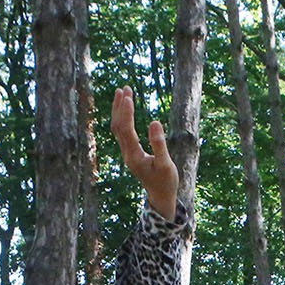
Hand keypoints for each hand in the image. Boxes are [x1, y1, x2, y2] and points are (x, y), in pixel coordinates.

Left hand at [110, 86, 177, 220]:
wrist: (161, 196)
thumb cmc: (166, 181)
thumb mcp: (166, 164)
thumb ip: (159, 144)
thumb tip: (154, 122)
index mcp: (134, 156)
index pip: (126, 130)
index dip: (126, 112)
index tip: (128, 96)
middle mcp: (127, 154)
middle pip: (118, 126)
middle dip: (120, 106)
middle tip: (125, 88)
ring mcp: (127, 153)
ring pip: (117, 128)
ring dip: (119, 110)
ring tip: (122, 92)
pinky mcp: (130, 153)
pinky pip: (121, 132)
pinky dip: (122, 118)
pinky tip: (125, 108)